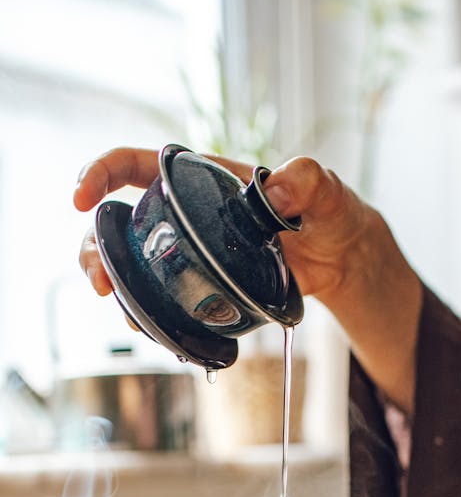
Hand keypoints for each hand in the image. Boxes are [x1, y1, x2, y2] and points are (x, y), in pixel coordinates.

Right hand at [74, 147, 421, 411]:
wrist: (342, 257)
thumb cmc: (330, 213)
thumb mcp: (324, 191)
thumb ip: (308, 180)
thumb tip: (281, 187)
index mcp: (203, 179)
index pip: (138, 163)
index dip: (102, 174)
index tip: (83, 198)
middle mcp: (188, 214)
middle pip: (121, 223)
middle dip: (96, 250)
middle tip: (101, 283)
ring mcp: (193, 252)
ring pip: (137, 265)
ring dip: (120, 290)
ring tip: (129, 317)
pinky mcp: (205, 286)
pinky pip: (167, 297)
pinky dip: (154, 314)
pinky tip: (160, 333)